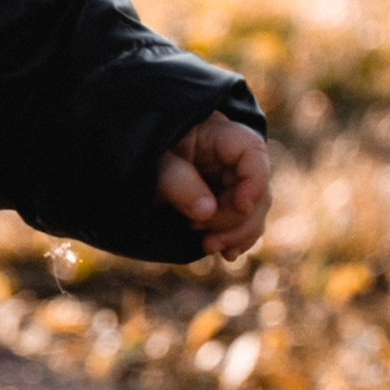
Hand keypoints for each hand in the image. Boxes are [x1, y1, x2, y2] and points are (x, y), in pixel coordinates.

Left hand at [156, 112, 271, 261]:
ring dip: (237, 234)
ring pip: (253, 212)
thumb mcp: (155, 160)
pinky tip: (226, 253)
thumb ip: (177, 181)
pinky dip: (236, 239)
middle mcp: (232, 161)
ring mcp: (231, 184)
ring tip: (209, 246)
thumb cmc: (146, 151)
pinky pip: (242, 224)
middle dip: (236, 219)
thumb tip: (207, 212)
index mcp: (220, 136)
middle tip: (207, 234)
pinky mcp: (224, 205)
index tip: (240, 205)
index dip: (254, 182)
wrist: (132, 160)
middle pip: (257, 190)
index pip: (252, 153)